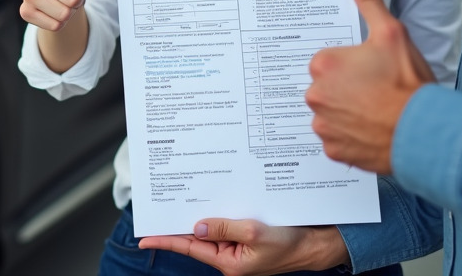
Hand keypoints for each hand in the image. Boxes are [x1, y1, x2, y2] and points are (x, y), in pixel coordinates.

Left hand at [138, 218, 349, 275]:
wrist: (316, 244)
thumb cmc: (289, 243)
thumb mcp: (254, 233)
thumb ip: (224, 228)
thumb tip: (197, 225)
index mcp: (228, 262)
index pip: (190, 248)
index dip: (166, 241)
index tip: (144, 239)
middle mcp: (229, 256)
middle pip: (197, 238)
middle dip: (180, 223)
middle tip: (159, 206)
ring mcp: (238, 247)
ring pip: (211, 229)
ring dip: (199, 214)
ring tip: (180, 198)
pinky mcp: (247, 236)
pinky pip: (226, 224)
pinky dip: (218, 212)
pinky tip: (211, 198)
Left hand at [306, 0, 434, 173]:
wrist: (426, 132)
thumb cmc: (408, 83)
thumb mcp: (392, 33)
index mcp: (323, 65)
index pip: (327, 61)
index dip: (351, 64)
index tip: (370, 70)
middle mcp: (316, 96)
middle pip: (326, 86)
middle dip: (346, 88)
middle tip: (375, 90)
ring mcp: (324, 126)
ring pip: (330, 113)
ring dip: (347, 112)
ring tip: (376, 111)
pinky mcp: (335, 151)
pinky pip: (337, 139)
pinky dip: (351, 136)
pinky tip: (373, 129)